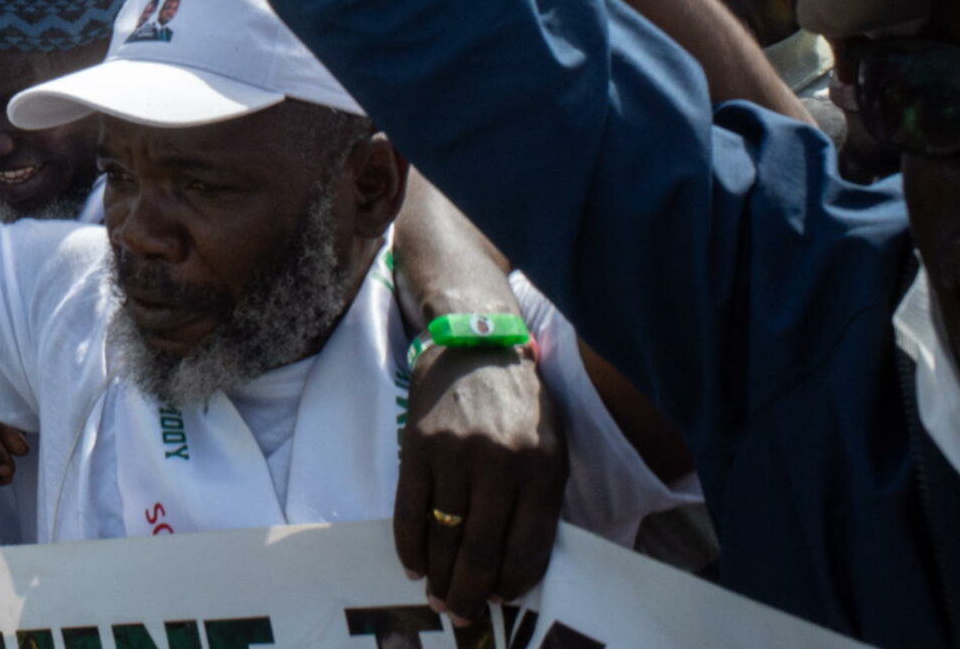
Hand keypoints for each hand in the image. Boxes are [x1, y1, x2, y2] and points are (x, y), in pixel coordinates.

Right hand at [393, 345, 566, 625]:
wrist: (476, 344)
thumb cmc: (522, 404)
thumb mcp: (550, 447)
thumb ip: (538, 501)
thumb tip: (515, 565)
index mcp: (541, 469)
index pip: (526, 547)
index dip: (512, 584)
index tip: (501, 601)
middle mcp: (499, 464)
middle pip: (481, 550)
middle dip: (470, 592)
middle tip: (460, 615)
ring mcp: (455, 454)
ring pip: (444, 535)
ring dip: (438, 575)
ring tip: (436, 596)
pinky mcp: (418, 445)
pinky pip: (410, 508)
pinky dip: (409, 544)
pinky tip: (412, 563)